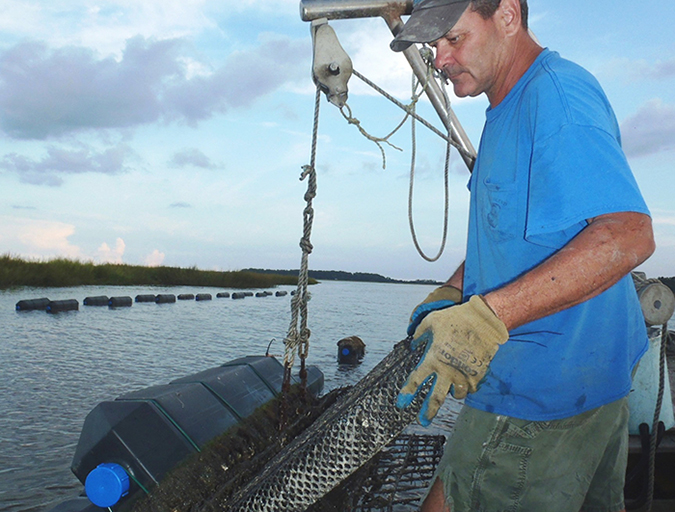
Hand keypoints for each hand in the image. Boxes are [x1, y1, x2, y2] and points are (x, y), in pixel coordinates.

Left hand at [397, 295, 508, 425]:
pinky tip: (465, 381)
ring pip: (456, 395)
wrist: (483, 320)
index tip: (401, 403)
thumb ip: (419, 334)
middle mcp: (447, 371)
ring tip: (449, 389)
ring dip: (451, 394)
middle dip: (428, 412)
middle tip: (423, 421)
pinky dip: (467, 387)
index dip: (407, 393)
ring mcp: (464, 374)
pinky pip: (471, 388)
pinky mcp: (478, 374)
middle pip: (436, 398)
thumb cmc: (455, 318)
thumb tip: (413, 345)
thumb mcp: (431, 321)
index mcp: (433, 358)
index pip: (416, 380)